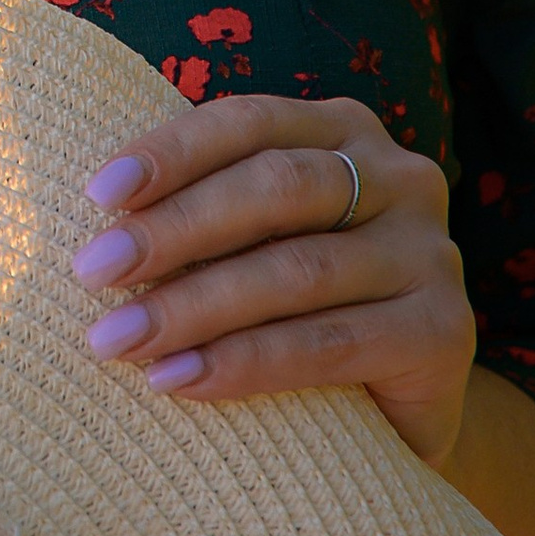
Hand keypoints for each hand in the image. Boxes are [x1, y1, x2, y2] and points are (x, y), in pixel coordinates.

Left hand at [72, 93, 475, 469]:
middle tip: (91, 274)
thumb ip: (204, 212)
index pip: (248, 122)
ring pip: (295, 271)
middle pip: (273, 189)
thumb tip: (93, 223)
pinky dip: (246, 363)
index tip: (96, 196)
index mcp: (345, 130)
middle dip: (174, 230)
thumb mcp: (254, 242)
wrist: (397, 413)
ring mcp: (430, 253)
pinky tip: (181, 381)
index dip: (171, 152)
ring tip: (117, 339)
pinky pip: (328, 345)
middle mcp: (400, 177)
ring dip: (193, 307)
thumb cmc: (294, 307)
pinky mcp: (443, 332)